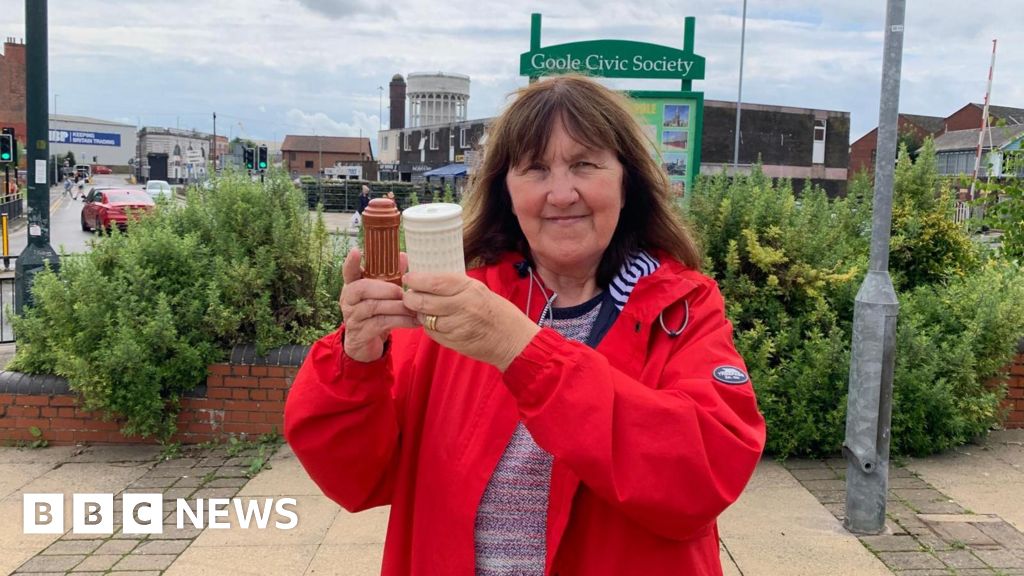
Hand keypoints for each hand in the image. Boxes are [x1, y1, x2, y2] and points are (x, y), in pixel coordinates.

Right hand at [340, 248, 417, 361]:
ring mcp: (352, 316)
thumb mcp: (382, 294)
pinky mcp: (361, 333)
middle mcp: (348, 300)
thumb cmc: (376, 313)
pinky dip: (401, 321)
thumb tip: (403, 256)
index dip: (350, 262)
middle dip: (385, 288)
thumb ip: (391, 276)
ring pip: (373, 307)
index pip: (348, 272)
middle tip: (402, 292)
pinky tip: (414, 321)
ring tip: (413, 308)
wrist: (366, 345)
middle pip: (362, 288)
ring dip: (397, 306)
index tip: (356, 251)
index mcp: (352, 286)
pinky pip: (381, 323)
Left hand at [403, 273, 539, 370]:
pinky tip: (435, 322)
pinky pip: (432, 333)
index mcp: (469, 288)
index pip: (435, 282)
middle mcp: (463, 306)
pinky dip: (428, 326)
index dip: (416, 279)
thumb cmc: (496, 311)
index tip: (408, 276)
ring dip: (419, 313)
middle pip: (424, 301)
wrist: (513, 340)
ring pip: (425, 318)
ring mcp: (458, 326)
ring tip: (423, 307)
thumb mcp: (478, 289)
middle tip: (409, 295)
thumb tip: (423, 272)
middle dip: (410, 298)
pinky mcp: (454, 342)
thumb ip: (452, 283)